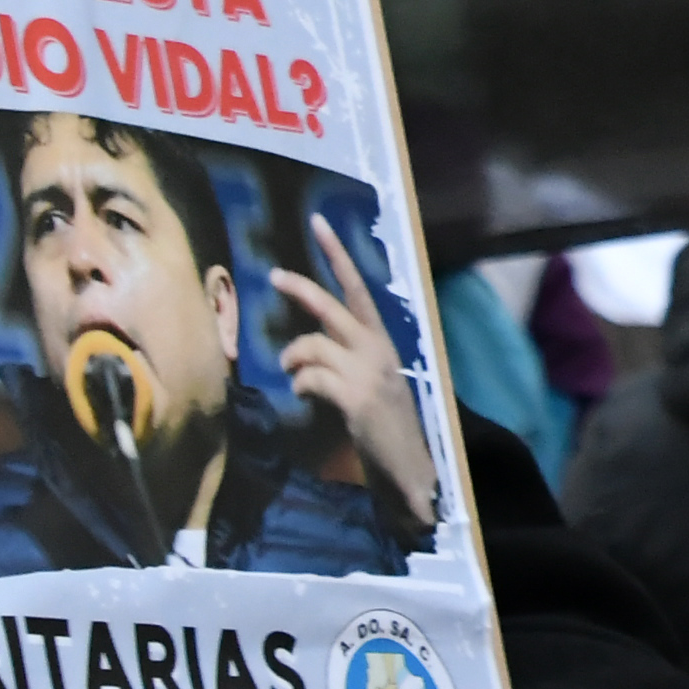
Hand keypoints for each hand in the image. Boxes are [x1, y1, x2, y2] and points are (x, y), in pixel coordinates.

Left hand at [269, 217, 436, 532]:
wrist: (413, 464)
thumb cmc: (385, 424)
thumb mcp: (370, 380)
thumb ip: (345, 358)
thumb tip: (306, 347)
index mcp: (381, 341)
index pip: (359, 288)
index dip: (337, 255)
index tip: (319, 224)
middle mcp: (377, 349)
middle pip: (332, 308)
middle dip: (302, 289)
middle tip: (274, 276)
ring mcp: (368, 372)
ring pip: (312, 346)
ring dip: (294, 360)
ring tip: (294, 375)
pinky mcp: (356, 397)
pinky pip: (310, 379)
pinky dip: (301, 386)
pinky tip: (306, 398)